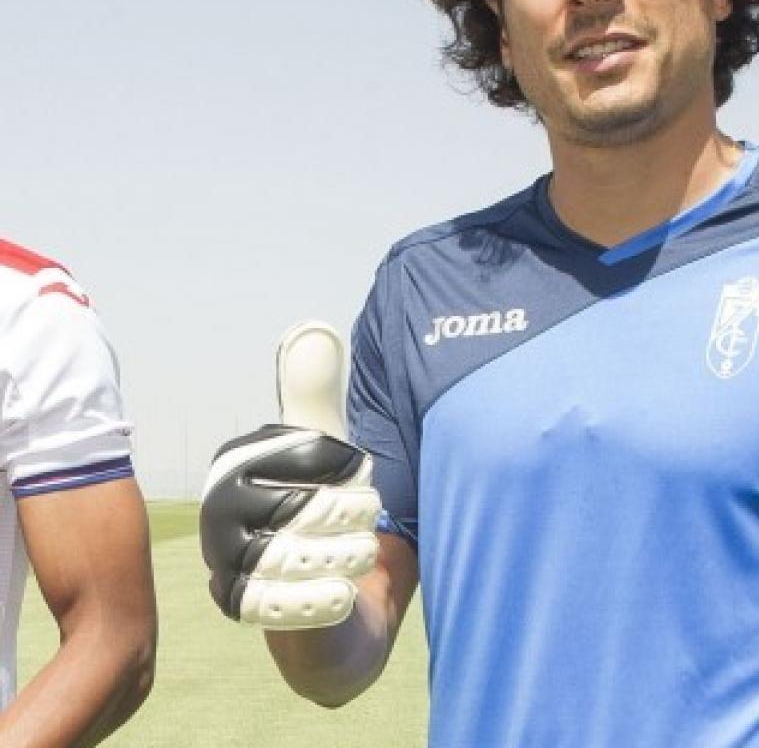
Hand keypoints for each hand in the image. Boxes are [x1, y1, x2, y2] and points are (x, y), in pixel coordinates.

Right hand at [199, 322, 379, 628]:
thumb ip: (319, 395)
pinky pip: (298, 601)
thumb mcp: (328, 449)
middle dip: (356, 518)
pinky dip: (332, 596)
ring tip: (354, 556)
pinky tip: (342, 591)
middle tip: (360, 526)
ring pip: (311, 552)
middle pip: (315, 506)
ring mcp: (225, 561)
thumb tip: (314, 327)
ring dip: (350, 556)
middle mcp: (219, 510)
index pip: (318, 456)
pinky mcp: (242, 610)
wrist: (333, 601)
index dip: (354, 474)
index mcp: (237, 463)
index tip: (353, 484)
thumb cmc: (330, 513)